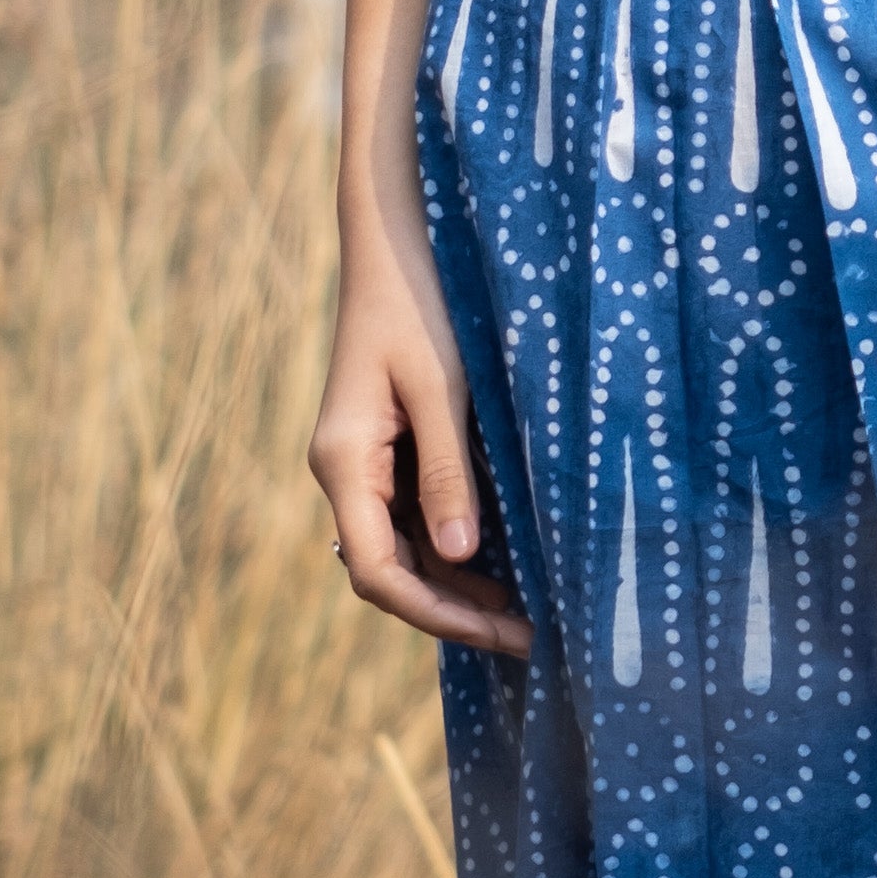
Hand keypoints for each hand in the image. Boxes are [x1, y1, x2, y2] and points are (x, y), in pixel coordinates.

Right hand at [312, 209, 532, 655]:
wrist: (395, 241)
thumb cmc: (419, 304)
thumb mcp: (441, 387)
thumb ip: (448, 472)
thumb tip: (463, 557)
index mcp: (345, 463)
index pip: (378, 573)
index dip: (438, 613)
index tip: (503, 633)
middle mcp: (346, 473)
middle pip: (389, 573)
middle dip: (455, 610)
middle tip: (531, 636)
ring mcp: (365, 463)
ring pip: (405, 550)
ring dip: (459, 583)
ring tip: (529, 610)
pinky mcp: (388, 448)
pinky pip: (416, 515)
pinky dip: (457, 544)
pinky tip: (506, 559)